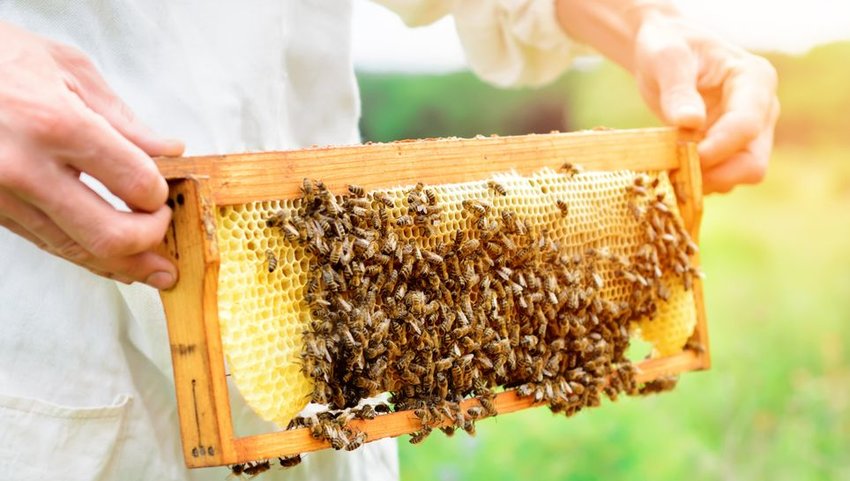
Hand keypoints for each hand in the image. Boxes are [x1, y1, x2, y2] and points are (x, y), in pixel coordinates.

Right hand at [0, 21, 183, 287]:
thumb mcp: (67, 68)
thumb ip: (123, 119)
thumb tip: (169, 151)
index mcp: (56, 124)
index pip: (135, 183)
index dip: (160, 194)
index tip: (164, 190)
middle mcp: (25, 168)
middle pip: (109, 235)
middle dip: (150, 242)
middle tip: (166, 232)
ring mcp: (1, 195)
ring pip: (76, 250)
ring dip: (123, 264)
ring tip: (154, 270)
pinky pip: (47, 242)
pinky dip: (84, 253)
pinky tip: (111, 257)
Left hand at [632, 13, 779, 192]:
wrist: (666, 56)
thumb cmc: (668, 47)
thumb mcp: (666, 58)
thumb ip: (678, 89)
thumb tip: (690, 122)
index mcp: (754, 81)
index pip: (746, 126)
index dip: (715, 149)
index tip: (681, 154)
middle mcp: (761, 111)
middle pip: (752, 164)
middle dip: (714, 175)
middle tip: (674, 171)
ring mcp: (749, 134)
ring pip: (737, 177)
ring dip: (702, 181)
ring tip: (667, 166)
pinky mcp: (731, 150)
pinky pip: (721, 178)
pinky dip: (696, 181)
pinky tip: (671, 167)